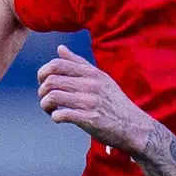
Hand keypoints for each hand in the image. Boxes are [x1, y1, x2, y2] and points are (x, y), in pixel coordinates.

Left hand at [37, 45, 152, 152]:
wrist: (133, 126)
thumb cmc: (115, 102)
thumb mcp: (100, 77)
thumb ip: (79, 62)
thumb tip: (60, 48)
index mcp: (91, 73)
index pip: (57, 64)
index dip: (43, 72)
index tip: (43, 82)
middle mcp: (89, 85)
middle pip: (51, 80)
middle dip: (42, 90)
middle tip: (45, 98)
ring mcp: (89, 102)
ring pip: (53, 97)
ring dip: (45, 104)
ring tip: (50, 109)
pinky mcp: (89, 119)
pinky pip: (61, 115)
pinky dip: (55, 117)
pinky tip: (59, 118)